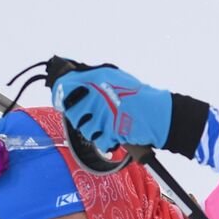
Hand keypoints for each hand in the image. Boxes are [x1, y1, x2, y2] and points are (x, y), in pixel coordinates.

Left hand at [50, 64, 172, 151]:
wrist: (157, 113)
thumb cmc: (136, 95)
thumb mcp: (113, 76)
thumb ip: (91, 77)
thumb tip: (68, 80)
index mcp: (96, 78)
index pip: (64, 87)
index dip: (60, 96)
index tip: (61, 102)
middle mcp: (97, 95)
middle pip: (72, 113)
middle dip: (80, 117)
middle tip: (94, 116)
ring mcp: (103, 114)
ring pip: (85, 130)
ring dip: (95, 131)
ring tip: (109, 125)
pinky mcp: (110, 132)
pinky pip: (99, 142)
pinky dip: (107, 142)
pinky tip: (116, 134)